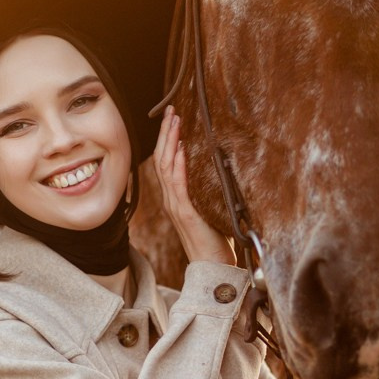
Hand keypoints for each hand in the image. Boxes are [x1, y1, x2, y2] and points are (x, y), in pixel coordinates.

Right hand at [152, 106, 234, 265]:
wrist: (212, 268)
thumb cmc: (216, 240)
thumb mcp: (211, 209)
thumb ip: (208, 190)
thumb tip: (217, 167)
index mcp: (176, 198)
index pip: (166, 162)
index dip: (167, 139)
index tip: (172, 118)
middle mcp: (172, 200)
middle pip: (162, 160)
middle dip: (165, 133)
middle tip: (171, 111)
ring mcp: (176, 207)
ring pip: (166, 168)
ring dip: (170, 143)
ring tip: (175, 122)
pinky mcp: (186, 214)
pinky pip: (179, 186)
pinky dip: (180, 165)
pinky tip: (183, 149)